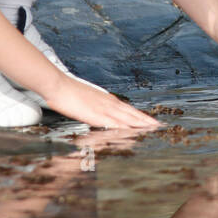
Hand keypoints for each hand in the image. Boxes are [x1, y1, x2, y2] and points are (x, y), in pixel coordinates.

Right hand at [42, 75, 160, 130]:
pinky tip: (131, 132)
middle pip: (131, 113)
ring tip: (152, 129)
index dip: (141, 116)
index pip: (129, 109)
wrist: (58, 85)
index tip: (151, 121)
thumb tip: (102, 112)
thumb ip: (97, 105)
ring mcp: (103, 109)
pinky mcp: (95, 115)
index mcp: (107, 100)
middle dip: (146, 120)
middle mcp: (109, 103)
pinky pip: (112, 123)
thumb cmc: (69, 92)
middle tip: (159, 126)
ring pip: (126, 118)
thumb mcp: (87, 98)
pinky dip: (123, 128)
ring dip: (139, 124)